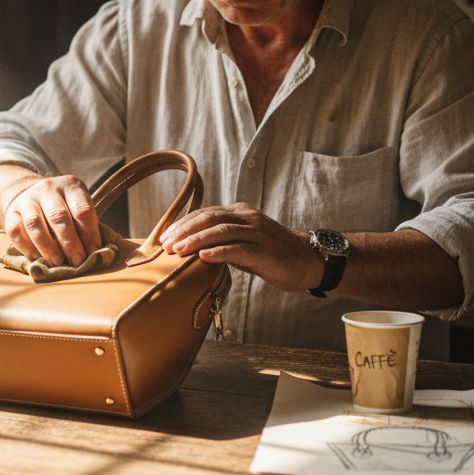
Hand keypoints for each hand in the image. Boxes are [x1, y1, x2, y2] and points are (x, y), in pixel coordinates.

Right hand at [2, 175, 100, 266]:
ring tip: (58, 263)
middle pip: (59, 216)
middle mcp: (47, 188)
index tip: (93, 252)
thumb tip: (94, 253)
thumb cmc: (64, 207)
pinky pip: (16, 233)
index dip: (90, 233)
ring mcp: (26, 199)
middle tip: (77, 261)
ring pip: (35, 224)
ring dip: (48, 247)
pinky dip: (28, 249)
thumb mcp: (79, 208)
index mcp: (70, 185)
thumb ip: (87, 225)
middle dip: (70, 242)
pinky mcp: (10, 213)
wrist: (32, 196)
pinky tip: (39, 260)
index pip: (82, 209)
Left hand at [158, 203, 320, 292]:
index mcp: (241, 213)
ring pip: (221, 231)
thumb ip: (223, 242)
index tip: (164, 236)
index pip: (205, 213)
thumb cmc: (273, 255)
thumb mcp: (245, 244)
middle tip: (165, 244)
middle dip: (184, 230)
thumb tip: (193, 250)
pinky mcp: (266, 252)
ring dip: (196, 240)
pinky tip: (203, 258)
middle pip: (209, 218)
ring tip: (177, 251)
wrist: (310, 261)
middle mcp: (248, 218)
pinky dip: (218, 252)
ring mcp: (258, 234)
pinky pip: (238, 249)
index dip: (183, 224)